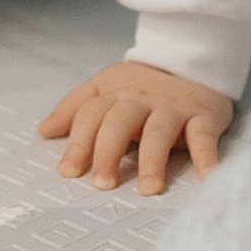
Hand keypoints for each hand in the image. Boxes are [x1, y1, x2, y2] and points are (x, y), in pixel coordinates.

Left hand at [38, 60, 233, 194]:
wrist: (194, 62)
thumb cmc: (143, 86)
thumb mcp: (106, 87)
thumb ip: (75, 108)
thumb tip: (43, 130)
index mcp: (115, 92)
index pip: (91, 114)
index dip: (78, 142)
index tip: (68, 172)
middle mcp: (142, 99)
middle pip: (120, 121)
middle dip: (108, 152)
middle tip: (102, 184)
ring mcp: (173, 107)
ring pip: (159, 131)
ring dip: (153, 159)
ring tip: (149, 189)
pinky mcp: (203, 115)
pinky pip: (204, 136)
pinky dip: (207, 157)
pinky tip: (206, 178)